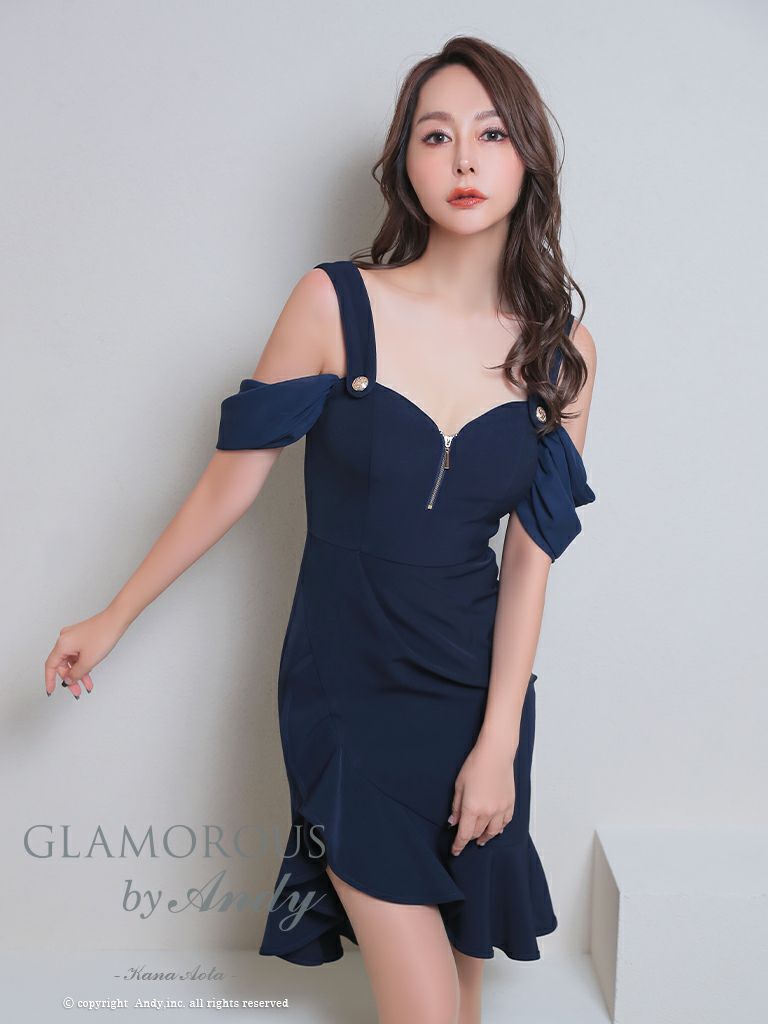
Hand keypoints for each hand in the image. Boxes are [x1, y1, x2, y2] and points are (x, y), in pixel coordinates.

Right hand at [44, 607, 126, 699]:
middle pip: (63, 664)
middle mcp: (65, 639)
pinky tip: (89, 674)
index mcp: (62, 644)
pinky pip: (78, 654)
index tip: (50, 690)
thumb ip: (76, 673)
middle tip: (77, 691)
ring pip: (72, 661)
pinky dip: (82, 664)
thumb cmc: (103, 635)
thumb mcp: (88, 661)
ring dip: (79, 673)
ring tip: (87, 685)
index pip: (51, 666)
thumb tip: (68, 680)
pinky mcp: (81, 636)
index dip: (50, 680)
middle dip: (70, 679)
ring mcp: (73, 637)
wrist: (116, 620)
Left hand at [447, 739, 515, 855]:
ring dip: (485, 837)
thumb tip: (453, 821)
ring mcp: (501, 809)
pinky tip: (496, 829)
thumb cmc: (475, 765)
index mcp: (472, 808)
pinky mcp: (510, 804)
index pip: (464, 834)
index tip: (455, 851)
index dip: (458, 845)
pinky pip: (505, 823)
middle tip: (465, 839)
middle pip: (477, 833)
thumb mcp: (459, 785)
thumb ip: (456, 806)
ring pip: (493, 832)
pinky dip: (499, 828)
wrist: (496, 754)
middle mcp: (487, 812)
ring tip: (481, 840)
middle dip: (470, 838)